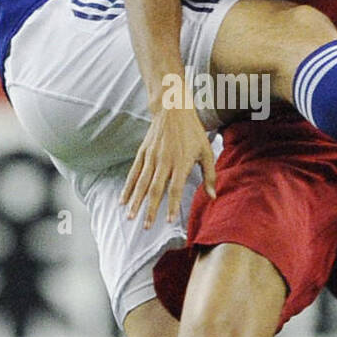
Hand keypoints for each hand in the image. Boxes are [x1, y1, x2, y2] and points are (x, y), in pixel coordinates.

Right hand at [121, 106, 216, 229]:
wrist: (173, 110)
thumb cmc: (193, 132)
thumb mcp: (206, 151)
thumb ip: (209, 175)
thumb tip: (213, 197)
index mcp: (181, 162)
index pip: (175, 188)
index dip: (172, 205)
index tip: (169, 220)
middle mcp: (164, 161)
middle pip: (155, 189)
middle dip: (150, 209)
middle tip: (146, 226)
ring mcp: (151, 157)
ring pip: (142, 183)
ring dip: (136, 201)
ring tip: (130, 216)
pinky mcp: (143, 153)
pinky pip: (134, 173)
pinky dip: (128, 188)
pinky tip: (123, 200)